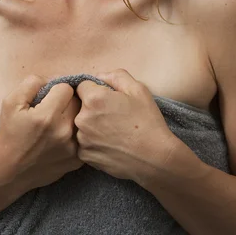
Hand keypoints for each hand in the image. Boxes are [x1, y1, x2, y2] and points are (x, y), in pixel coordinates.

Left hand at [74, 68, 180, 186]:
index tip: (108, 99)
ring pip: (81, 125)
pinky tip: (110, 144)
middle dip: (92, 108)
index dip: (96, 90)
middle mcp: (82, 119)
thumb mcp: (138, 89)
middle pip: (80, 106)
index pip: (82, 86)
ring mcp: (82, 139)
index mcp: (93, 99)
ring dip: (91, 125)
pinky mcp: (85, 156)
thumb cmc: (148, 122)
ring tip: (113, 132)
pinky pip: (83, 143)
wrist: (155, 158)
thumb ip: (115, 76)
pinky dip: (93, 142)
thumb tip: (99, 76)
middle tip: (113, 116)